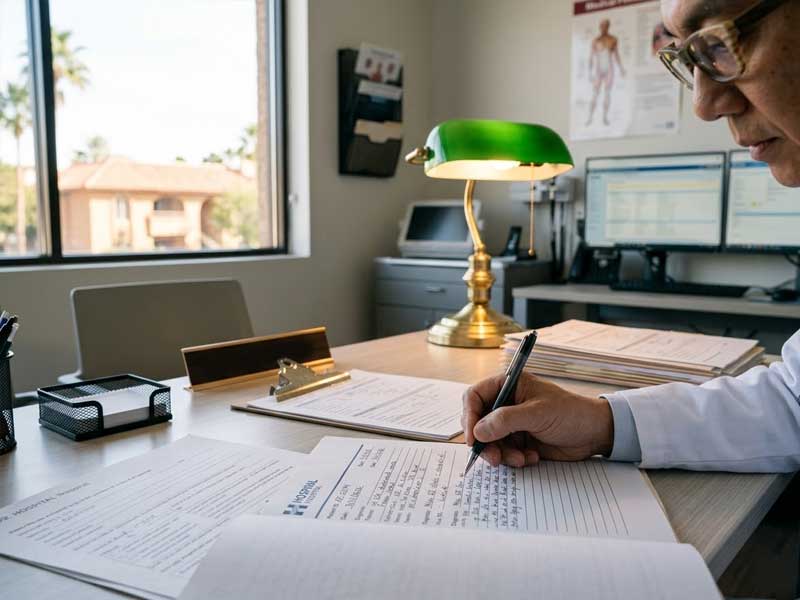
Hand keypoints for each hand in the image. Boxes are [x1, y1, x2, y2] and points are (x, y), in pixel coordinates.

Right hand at [461, 372, 613, 467]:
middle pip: (478, 422)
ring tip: (520, 459)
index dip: (470, 417)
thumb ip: (505, 420)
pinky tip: (531, 457)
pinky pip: (503, 452)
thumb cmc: (570, 413)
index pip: (475, 397)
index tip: (473, 438)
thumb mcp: (537, 413)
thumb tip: (478, 431)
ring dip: (501, 453)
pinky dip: (513, 458)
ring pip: (489, 441)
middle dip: (485, 442)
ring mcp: (511, 422)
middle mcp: (506, 402)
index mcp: (508, 385)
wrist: (594, 433)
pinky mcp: (518, 440)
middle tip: (494, 458)